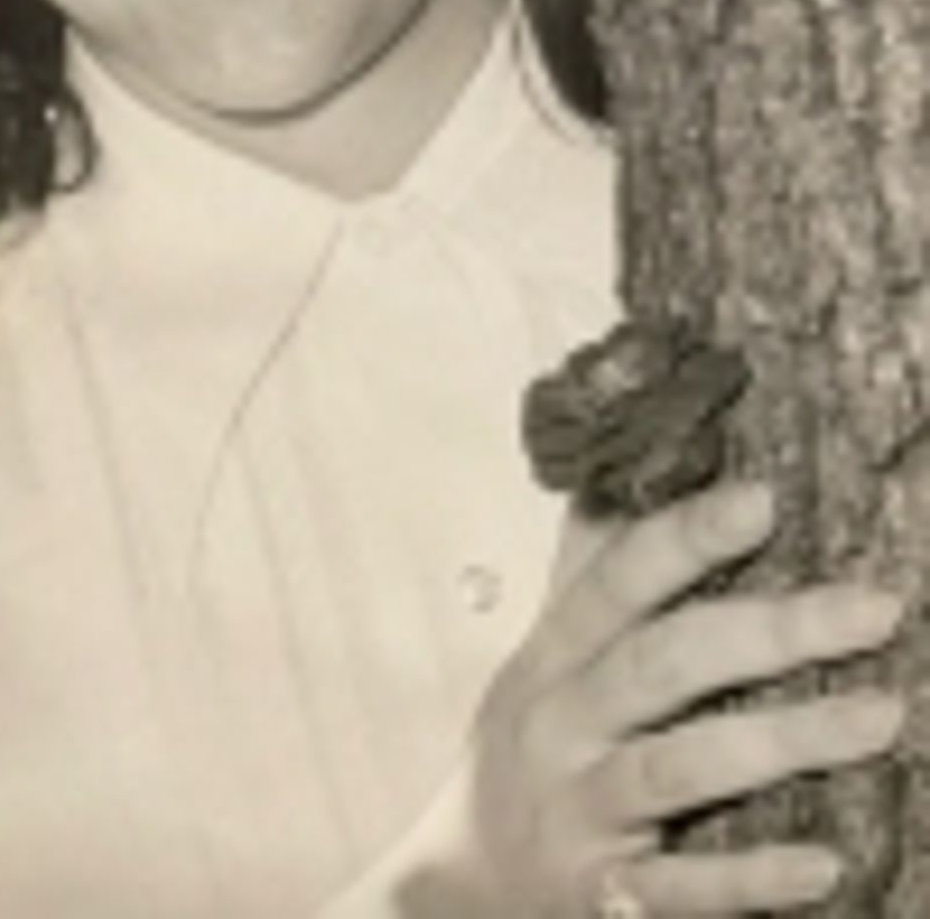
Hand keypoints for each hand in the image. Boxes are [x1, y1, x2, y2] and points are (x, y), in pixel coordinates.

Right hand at [409, 480, 905, 916]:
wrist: (463, 877)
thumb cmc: (531, 742)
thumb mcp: (544, 656)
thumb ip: (589, 574)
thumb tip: (625, 469)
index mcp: (551, 655)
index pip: (615, 580)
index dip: (686, 537)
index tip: (764, 499)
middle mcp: (560, 724)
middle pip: (662, 664)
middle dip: (769, 631)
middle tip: (874, 607)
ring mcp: (579, 811)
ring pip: (680, 768)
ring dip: (783, 740)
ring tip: (882, 715)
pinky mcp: (602, 896)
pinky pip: (680, 886)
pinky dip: (749, 878)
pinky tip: (824, 865)